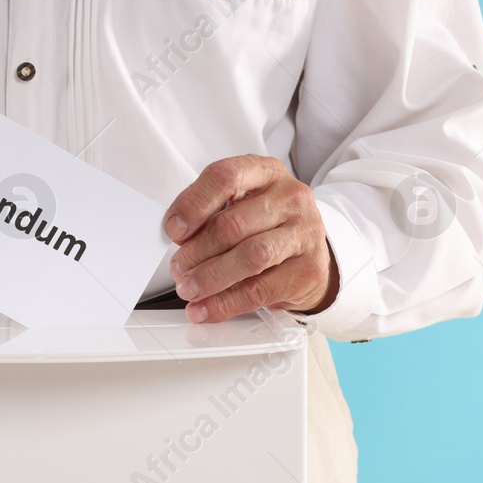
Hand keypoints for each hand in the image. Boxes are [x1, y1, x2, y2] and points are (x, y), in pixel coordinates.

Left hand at [162, 155, 338, 322]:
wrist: (309, 253)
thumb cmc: (266, 225)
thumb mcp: (239, 206)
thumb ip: (210, 215)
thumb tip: (178, 234)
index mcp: (266, 173)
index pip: (226, 177)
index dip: (193, 205)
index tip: (173, 229)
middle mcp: (290, 198)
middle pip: (233, 224)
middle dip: (197, 251)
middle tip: (178, 268)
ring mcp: (304, 233)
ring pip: (250, 257)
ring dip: (210, 277)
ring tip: (188, 288)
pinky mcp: (308, 270)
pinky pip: (259, 290)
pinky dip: (225, 303)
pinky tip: (205, 308)